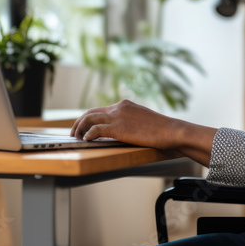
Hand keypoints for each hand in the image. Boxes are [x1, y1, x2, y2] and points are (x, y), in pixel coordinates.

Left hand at [70, 100, 215, 164]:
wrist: (171, 131)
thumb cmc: (161, 130)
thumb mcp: (143, 121)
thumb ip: (130, 121)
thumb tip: (122, 130)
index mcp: (125, 104)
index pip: (100, 109)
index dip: (88, 118)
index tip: (82, 127)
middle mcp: (119, 107)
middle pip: (90, 112)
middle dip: (78, 123)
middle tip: (73, 133)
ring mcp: (118, 117)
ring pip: (89, 119)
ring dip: (79, 128)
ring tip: (75, 138)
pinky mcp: (118, 128)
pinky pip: (96, 130)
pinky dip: (88, 134)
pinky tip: (86, 140)